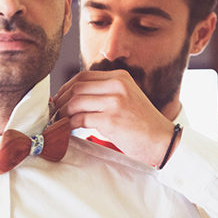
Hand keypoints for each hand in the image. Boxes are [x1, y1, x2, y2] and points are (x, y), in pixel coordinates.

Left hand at [53, 69, 177, 165]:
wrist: (162, 141)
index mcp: (120, 77)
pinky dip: (70, 124)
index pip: (84, 76)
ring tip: (60, 122)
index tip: (59, 100)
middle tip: (55, 113)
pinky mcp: (111, 120)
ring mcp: (115, 102)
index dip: (66, 88)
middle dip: (61, 100)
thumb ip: (105, 94)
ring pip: (76, 102)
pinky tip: (69, 130)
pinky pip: (80, 119)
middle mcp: (118, 86)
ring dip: (63, 113)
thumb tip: (72, 99)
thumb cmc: (142, 124)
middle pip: (77, 87)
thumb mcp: (126, 98)